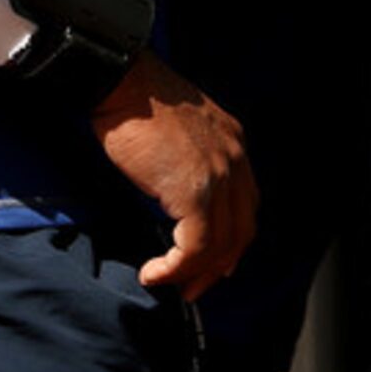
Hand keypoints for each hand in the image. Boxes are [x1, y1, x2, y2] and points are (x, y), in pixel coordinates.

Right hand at [91, 52, 254, 299]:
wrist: (124, 82)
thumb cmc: (138, 102)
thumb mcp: (180, 131)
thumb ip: (190, 160)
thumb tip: (175, 197)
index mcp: (234, 144)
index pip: (245, 205)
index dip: (231, 239)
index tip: (212, 263)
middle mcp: (236, 160)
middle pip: (241, 229)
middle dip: (218, 266)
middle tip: (193, 288)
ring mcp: (219, 176)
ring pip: (220, 244)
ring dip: (194, 273)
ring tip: (168, 284)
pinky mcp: (195, 192)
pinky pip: (195, 247)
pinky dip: (176, 268)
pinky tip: (154, 273)